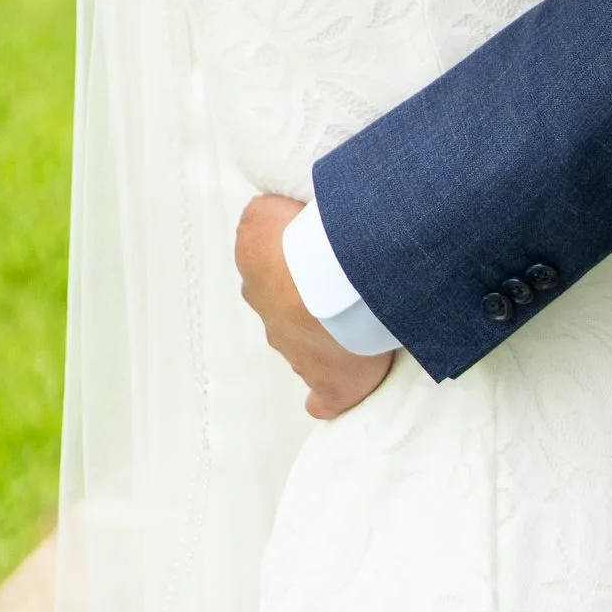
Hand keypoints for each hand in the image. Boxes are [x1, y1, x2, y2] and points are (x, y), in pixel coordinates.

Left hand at [234, 193, 398, 423]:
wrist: (330, 283)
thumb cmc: (308, 242)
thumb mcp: (265, 212)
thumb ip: (263, 213)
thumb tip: (269, 211)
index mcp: (258, 276)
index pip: (267, 271)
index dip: (289, 262)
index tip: (312, 257)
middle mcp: (272, 315)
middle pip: (283, 308)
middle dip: (303, 300)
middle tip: (337, 285)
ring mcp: (298, 351)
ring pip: (303, 345)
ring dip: (322, 335)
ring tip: (353, 321)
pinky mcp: (328, 382)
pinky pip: (325, 396)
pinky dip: (326, 398)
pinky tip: (326, 400)